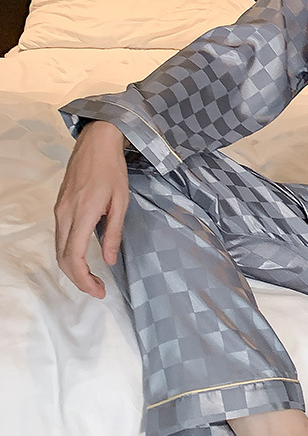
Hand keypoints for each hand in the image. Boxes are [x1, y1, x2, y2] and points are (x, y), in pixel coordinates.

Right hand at [54, 121, 127, 298]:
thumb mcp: (121, 201)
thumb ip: (114, 232)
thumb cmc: (112, 170)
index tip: (99, 291)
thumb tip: (110, 260)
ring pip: (59, 249)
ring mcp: (59, 210)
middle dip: (78, 279)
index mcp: (82, 214)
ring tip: (92, 278)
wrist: (96, 144)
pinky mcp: (59, 206)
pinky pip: (60, 236)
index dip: (84, 279)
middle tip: (98, 289)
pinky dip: (69, 253)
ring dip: (73, 268)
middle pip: (63, 258)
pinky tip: (84, 257)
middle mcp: (65, 215)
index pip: (74, 257)